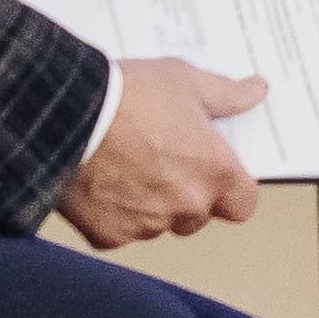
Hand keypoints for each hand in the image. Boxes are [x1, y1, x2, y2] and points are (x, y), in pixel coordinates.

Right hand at [59, 55, 268, 245]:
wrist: (63, 118)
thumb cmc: (126, 96)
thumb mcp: (185, 81)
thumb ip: (227, 94)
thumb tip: (255, 91)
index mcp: (215, 173)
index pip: (243, 204)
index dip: (232, 191)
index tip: (217, 174)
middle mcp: (186, 207)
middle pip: (198, 215)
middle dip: (185, 195)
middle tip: (161, 162)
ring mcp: (146, 225)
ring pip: (157, 224)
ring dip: (149, 205)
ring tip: (126, 166)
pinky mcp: (107, 236)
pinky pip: (119, 230)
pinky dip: (112, 213)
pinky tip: (101, 181)